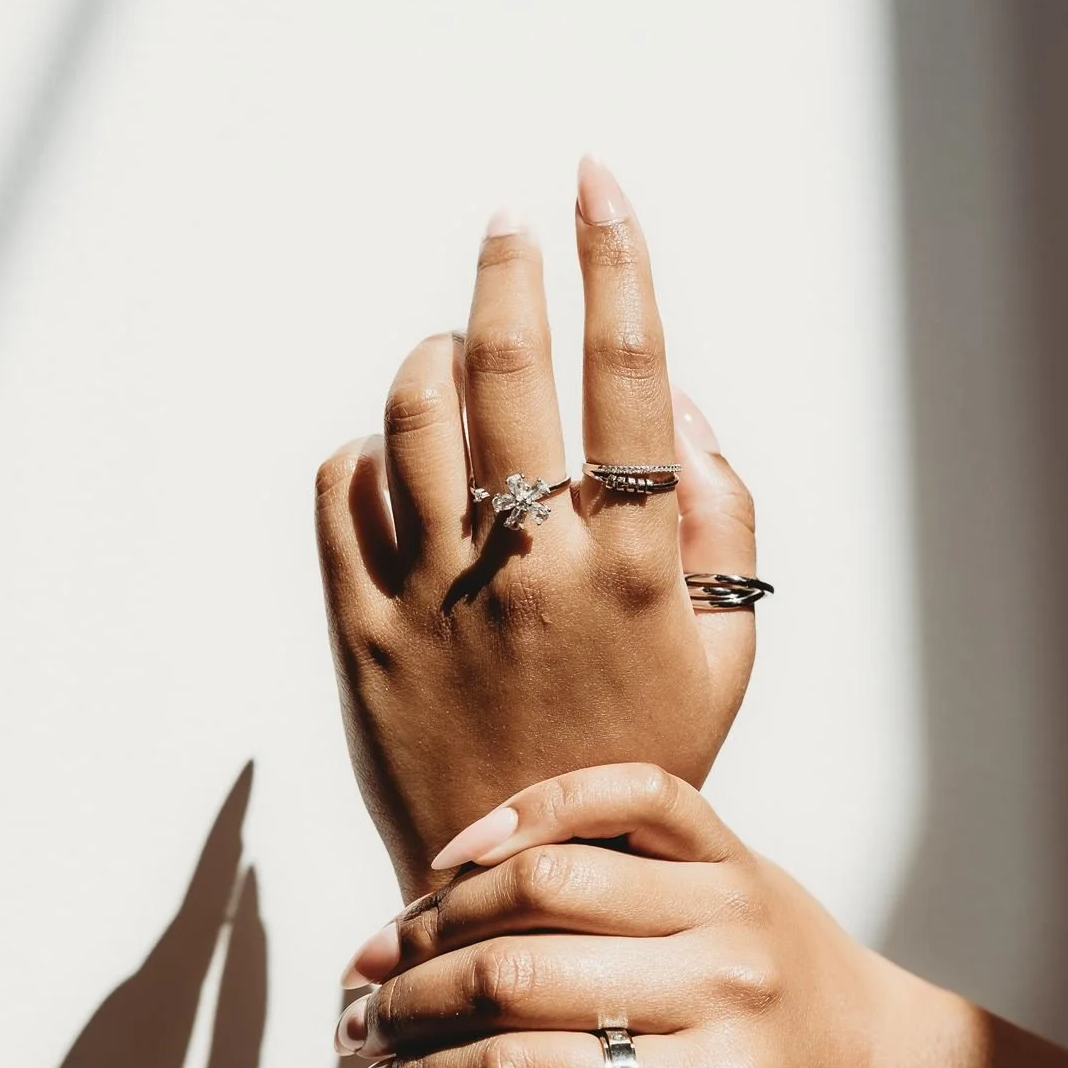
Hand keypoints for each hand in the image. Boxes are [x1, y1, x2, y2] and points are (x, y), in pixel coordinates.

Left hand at [314, 160, 759, 892]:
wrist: (524, 886)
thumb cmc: (637, 760)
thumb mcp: (727, 651)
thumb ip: (724, 518)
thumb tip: (677, 406)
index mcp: (633, 562)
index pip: (628, 370)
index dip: (616, 256)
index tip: (597, 181)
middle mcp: (532, 564)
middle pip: (507, 367)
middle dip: (508, 267)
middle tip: (509, 220)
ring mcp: (435, 595)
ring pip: (411, 414)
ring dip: (432, 352)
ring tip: (457, 348)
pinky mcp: (359, 631)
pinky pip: (340, 494)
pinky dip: (365, 447)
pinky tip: (397, 455)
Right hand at [333, 763, 943, 1067]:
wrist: (873, 1056)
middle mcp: (724, 984)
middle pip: (519, 972)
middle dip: (414, 1000)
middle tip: (356, 1019)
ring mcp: (727, 899)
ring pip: (547, 878)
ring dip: (443, 912)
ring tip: (385, 950)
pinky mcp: (727, 843)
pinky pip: (625, 793)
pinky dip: (534, 806)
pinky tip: (464, 853)